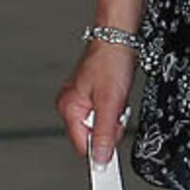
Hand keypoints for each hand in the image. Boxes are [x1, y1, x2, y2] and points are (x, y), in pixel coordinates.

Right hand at [56, 40, 135, 163]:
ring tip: (119, 94)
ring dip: (115, 113)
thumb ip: (105, 131)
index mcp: (69, 107)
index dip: (101, 145)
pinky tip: (120, 90)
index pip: (83, 144)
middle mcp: (71, 102)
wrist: (121, 33)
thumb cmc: (112, 59)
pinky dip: (116, 103)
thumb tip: (101, 157)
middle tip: (119, 108)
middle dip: (110, 124)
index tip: (114, 149)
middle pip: (93, 131)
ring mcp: (82, 95)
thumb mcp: (112, 101)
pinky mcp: (95, 88)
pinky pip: (106, 107)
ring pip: (101, 119)